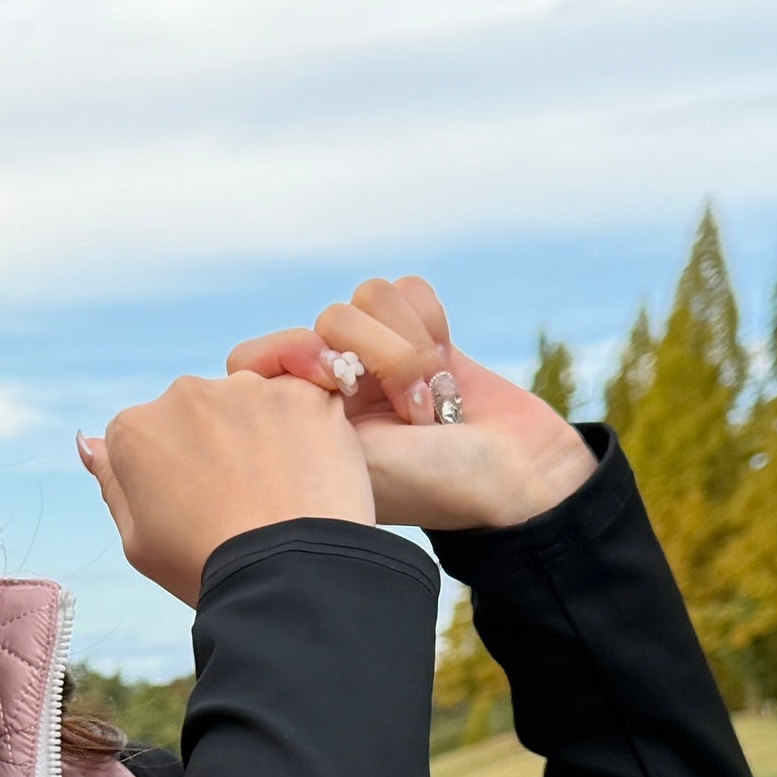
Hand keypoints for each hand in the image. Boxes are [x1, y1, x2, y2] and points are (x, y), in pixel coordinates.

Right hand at [76, 370, 373, 604]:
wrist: (285, 575)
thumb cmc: (205, 568)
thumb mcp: (138, 541)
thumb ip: (112, 482)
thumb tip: (88, 443)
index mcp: (134, 430)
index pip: (145, 436)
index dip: (170, 473)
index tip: (193, 508)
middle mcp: (185, 394)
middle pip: (196, 412)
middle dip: (214, 444)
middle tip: (239, 501)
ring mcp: (246, 388)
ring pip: (249, 401)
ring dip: (261, 433)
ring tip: (279, 492)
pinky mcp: (302, 391)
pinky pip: (303, 399)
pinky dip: (308, 429)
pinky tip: (311, 473)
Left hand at [228, 274, 596, 533]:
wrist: (521, 481)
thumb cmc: (436, 485)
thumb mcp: (352, 463)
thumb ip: (300, 420)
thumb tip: (256, 375)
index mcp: (301, 424)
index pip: (255, 358)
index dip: (292, 355)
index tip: (335, 383)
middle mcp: (333, 386)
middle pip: (330, 319)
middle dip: (383, 358)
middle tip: (413, 415)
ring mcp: (378, 359)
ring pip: (372, 298)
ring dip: (414, 346)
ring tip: (436, 400)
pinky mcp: (423, 336)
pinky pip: (410, 291)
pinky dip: (435, 324)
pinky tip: (450, 371)